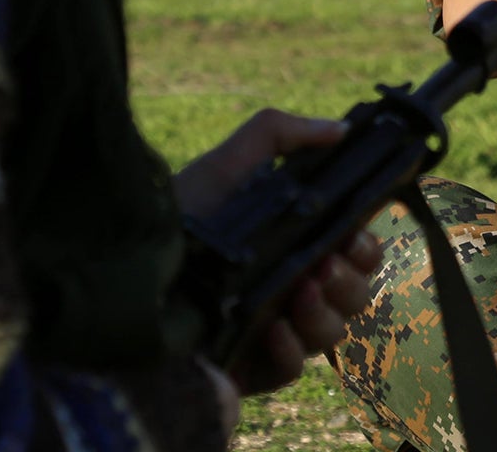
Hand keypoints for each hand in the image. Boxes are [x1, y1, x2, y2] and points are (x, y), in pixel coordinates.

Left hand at [175, 109, 386, 395]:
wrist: (131, 264)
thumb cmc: (182, 211)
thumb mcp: (228, 162)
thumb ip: (281, 135)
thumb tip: (342, 128)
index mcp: (298, 243)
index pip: (355, 253)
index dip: (365, 248)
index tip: (353, 236)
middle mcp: (294, 287)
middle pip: (355, 295)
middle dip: (350, 280)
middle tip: (324, 264)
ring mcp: (275, 330)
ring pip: (331, 333)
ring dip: (325, 313)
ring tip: (299, 291)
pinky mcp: (251, 366)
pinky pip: (292, 368)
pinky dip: (291, 349)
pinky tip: (274, 328)